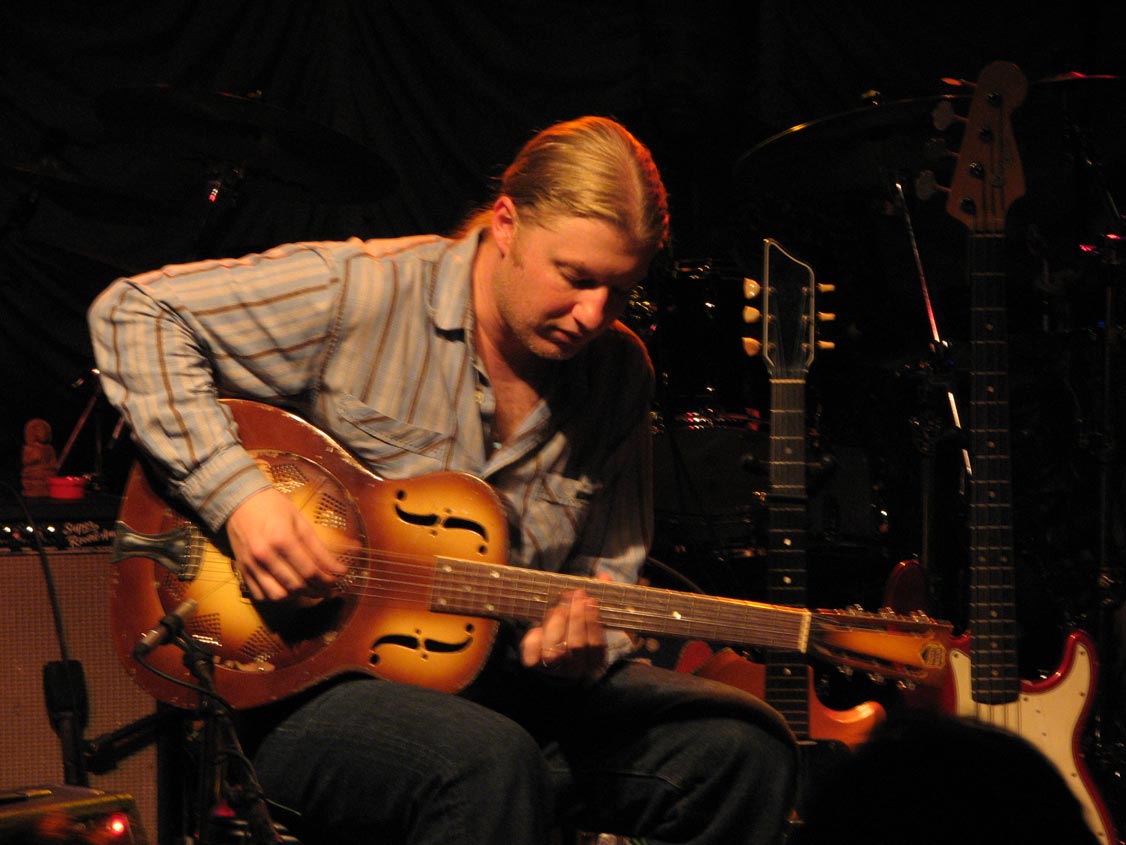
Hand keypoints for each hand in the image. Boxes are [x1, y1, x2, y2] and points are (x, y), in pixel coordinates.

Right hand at [225, 486, 348, 601]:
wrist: (239, 501)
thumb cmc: (274, 506)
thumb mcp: (301, 521)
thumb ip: (319, 548)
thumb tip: (339, 569)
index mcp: (282, 539)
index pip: (309, 570)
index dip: (327, 580)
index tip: (339, 579)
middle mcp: (265, 556)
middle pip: (296, 586)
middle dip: (317, 591)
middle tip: (329, 588)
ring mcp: (251, 565)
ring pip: (278, 596)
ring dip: (297, 597)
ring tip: (310, 589)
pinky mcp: (242, 570)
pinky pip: (260, 595)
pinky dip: (276, 597)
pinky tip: (288, 589)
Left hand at [520, 574, 610, 680]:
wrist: (556, 656)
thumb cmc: (577, 631)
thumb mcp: (590, 617)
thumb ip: (598, 597)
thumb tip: (604, 576)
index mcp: (595, 662)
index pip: (596, 645)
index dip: (592, 621)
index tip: (589, 600)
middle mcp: (576, 670)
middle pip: (576, 645)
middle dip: (575, 617)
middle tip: (574, 595)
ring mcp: (555, 670)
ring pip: (555, 651)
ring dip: (556, 624)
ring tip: (559, 606)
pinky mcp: (535, 667)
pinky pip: (533, 656)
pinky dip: (534, 640)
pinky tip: (538, 627)